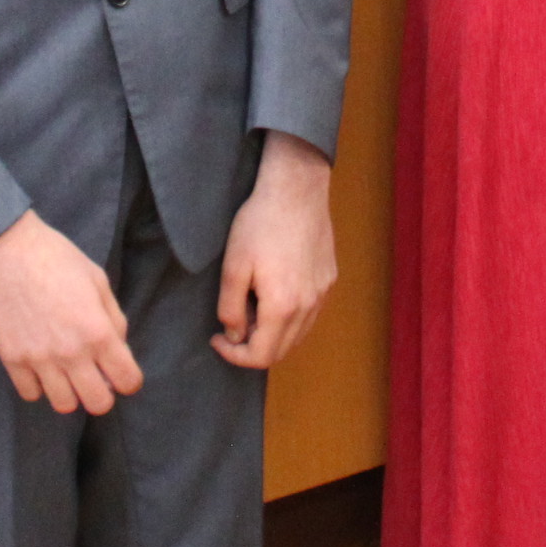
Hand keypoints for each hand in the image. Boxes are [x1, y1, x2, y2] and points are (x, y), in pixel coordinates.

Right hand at [0, 211, 141, 413]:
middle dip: (103, 393)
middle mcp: (71, 352)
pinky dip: (39, 385)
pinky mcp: (11, 359)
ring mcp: (39, 359)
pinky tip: (41, 366)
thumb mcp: (98, 281)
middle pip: (98, 404)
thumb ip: (114, 319)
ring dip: (71, 392)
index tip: (121, 372)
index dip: (129, 379)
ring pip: (64, 405)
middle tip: (96, 376)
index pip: (127, 381)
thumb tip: (119, 350)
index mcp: (98, 331)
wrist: (6, 248)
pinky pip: (31, 394)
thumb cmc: (57, 258)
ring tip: (67, 372)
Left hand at [213, 134, 337, 369]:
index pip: (261, 356)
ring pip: (298, 335)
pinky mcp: (328, 280)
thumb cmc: (260, 223)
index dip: (234, 355)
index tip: (217, 338)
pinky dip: (289, 319)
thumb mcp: (233, 266)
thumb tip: (235, 336)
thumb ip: (230, 308)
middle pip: (281, 351)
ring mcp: (322, 294)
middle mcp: (308, 307)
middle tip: (232, 325)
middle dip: (252, 347)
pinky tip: (273, 294)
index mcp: (282, 307)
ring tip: (251, 307)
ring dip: (272, 334)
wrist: (296, 190)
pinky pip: (309, 315)